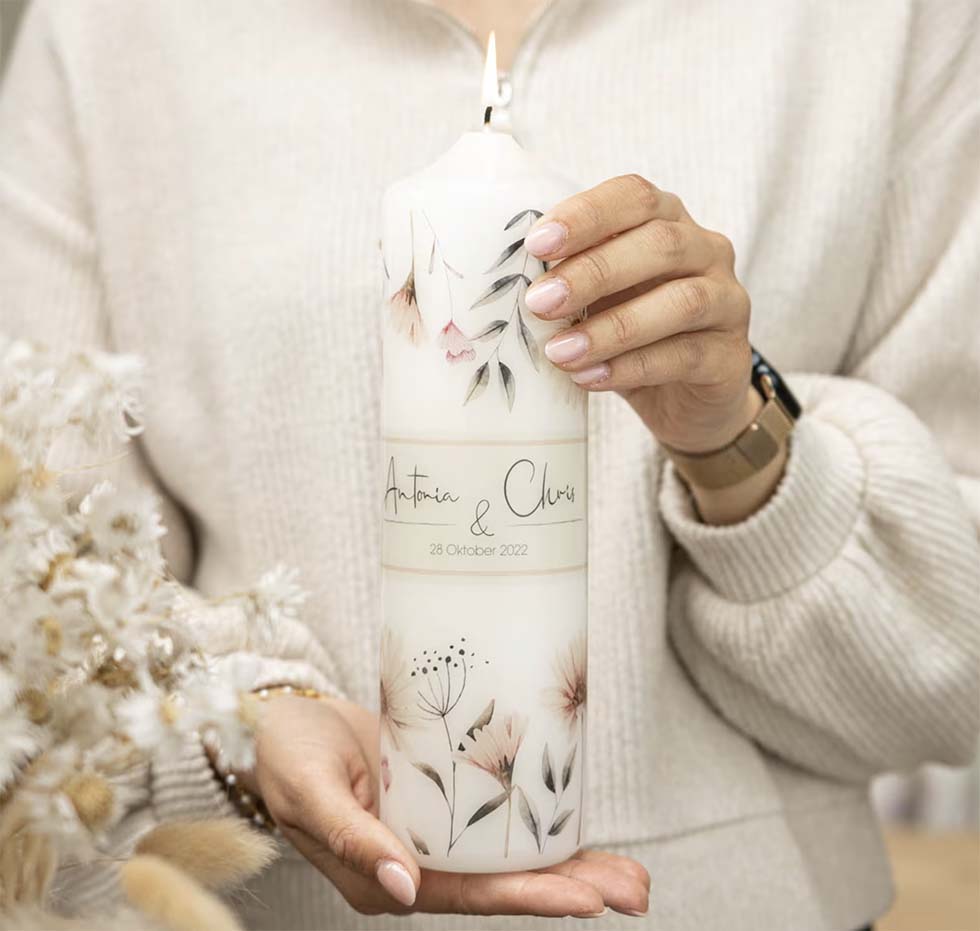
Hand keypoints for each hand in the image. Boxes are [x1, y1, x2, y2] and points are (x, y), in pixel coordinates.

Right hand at [247, 695, 649, 917]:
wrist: (275, 722)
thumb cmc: (283, 757)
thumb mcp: (311, 793)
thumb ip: (354, 841)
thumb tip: (403, 891)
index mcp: (386, 876)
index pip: (470, 894)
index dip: (531, 896)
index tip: (588, 899)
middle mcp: (417, 862)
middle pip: (503, 883)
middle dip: (571, 887)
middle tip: (636, 889)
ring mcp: (433, 829)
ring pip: (508, 853)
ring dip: (569, 861)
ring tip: (630, 872)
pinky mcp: (440, 794)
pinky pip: (494, 812)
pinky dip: (537, 817)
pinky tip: (574, 818)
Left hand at [523, 174, 756, 454]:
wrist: (686, 400)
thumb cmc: (631, 333)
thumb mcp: (597, 298)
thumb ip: (570, 279)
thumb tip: (507, 280)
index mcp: (668, 221)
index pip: (634, 197)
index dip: (586, 215)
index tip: (536, 244)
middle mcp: (706, 251)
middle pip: (660, 244)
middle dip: (594, 272)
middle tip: (539, 303)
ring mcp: (728, 302)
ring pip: (681, 302)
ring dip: (614, 327)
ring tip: (560, 353)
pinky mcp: (730, 357)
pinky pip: (685, 355)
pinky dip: (632, 367)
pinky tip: (590, 378)